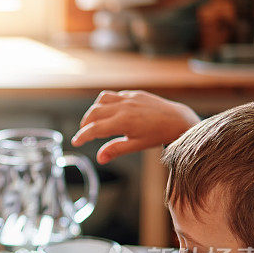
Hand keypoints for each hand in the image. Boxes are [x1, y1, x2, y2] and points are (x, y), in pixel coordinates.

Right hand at [72, 90, 200, 163]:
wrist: (177, 120)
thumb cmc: (158, 135)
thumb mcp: (136, 145)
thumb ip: (116, 150)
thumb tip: (99, 159)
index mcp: (123, 122)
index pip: (95, 129)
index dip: (82, 136)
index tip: (76, 141)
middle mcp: (124, 107)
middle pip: (94, 113)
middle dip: (85, 124)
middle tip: (84, 134)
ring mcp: (129, 98)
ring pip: (102, 100)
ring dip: (94, 110)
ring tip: (94, 121)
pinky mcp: (134, 94)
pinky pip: (114, 95)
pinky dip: (106, 103)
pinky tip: (110, 112)